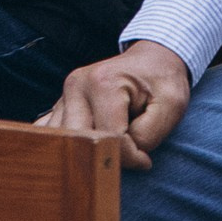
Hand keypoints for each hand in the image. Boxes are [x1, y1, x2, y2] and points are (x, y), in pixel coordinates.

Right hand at [36, 40, 192, 170]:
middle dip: (104, 158)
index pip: (108, 137)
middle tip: (126, 160)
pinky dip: (64, 147)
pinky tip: (83, 152)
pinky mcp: (59, 106)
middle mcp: (76, 86)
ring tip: (109, 153)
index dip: (130, 156)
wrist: (152, 59)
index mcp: (103, 83)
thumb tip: (119, 157)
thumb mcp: (172, 105)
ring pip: (61, 142)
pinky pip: (50, 134)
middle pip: (78, 141)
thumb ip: (148, 135)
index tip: (145, 158)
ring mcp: (64, 96)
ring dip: (84, 155)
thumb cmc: (163, 82)